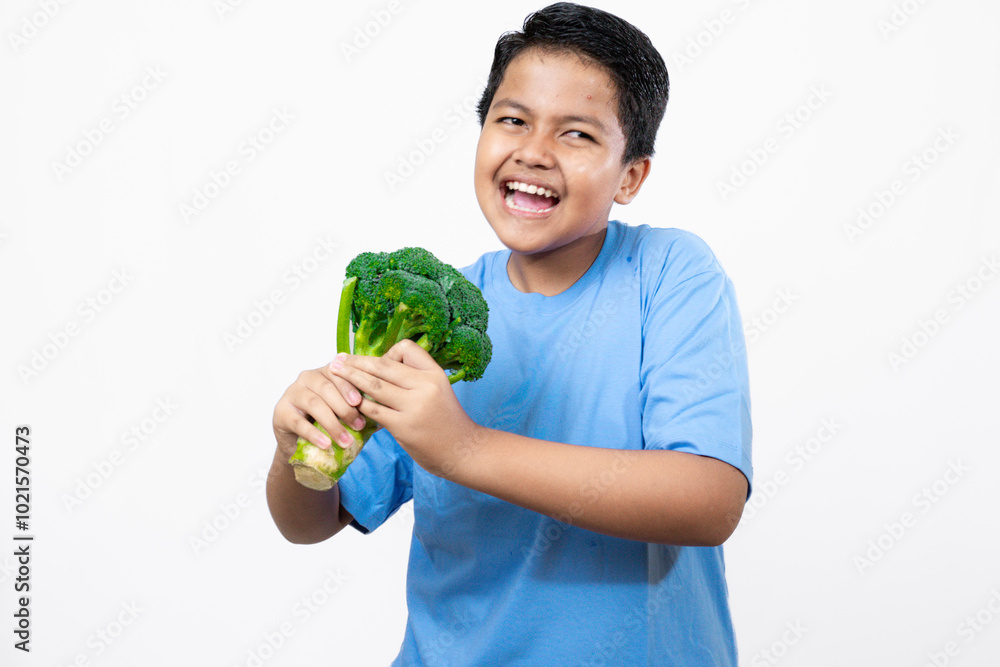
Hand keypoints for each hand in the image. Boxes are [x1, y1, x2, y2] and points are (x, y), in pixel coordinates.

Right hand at [272, 362, 370, 459]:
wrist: (299, 441)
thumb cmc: (326, 420)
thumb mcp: (343, 410)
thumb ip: (359, 407)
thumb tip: (383, 413)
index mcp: (325, 372)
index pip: (338, 373)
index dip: (349, 387)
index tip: (359, 402)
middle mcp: (307, 378)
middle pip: (327, 388)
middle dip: (345, 408)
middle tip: (359, 425)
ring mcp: (292, 393)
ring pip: (314, 404)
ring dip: (333, 424)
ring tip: (346, 441)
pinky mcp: (281, 412)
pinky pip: (298, 422)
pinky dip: (314, 434)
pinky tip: (326, 444)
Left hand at [328, 339, 481, 475]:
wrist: (463, 451)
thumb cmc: (448, 420)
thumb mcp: (439, 390)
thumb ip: (415, 378)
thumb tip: (382, 368)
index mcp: (434, 374)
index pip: (405, 349)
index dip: (388, 354)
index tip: (376, 363)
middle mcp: (425, 386)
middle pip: (383, 366)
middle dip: (356, 362)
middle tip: (337, 359)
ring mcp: (414, 407)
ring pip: (374, 386)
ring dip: (351, 379)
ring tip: (335, 375)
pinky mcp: (403, 427)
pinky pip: (373, 411)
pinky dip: (358, 406)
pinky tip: (349, 403)